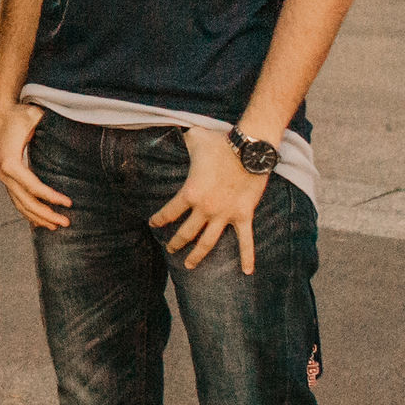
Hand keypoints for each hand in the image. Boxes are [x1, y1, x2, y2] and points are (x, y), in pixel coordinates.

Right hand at [0, 96, 69, 229]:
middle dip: (46, 214)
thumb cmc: (18, 115)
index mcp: (10, 162)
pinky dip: (28, 212)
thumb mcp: (34, 117)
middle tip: (66, 222)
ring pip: (20, 205)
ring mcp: (3, 178)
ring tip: (55, 226)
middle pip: (26, 202)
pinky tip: (39, 221)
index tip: (68, 203)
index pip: (33, 187)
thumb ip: (49, 126)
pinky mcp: (6, 178)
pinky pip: (17, 200)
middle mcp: (4, 174)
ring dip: (37, 218)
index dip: (51, 197)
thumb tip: (72, 132)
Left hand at [150, 126, 265, 272]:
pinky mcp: (243, 215)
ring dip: (198, 255)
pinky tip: (247, 272)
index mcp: (190, 193)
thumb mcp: (195, 138)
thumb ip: (183, 139)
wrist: (250, 148)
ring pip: (208, 242)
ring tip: (189, 265)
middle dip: (176, 243)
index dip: (159, 220)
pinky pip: (246, 241)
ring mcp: (224, 215)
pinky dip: (247, 257)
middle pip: (186, 233)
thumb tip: (175, 132)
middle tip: (170, 249)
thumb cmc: (221, 143)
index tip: (153, 225)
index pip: (169, 212)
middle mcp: (205, 209)